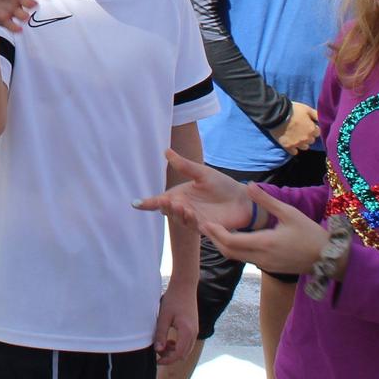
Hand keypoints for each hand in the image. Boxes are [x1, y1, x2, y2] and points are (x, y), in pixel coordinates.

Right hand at [135, 148, 253, 230]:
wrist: (242, 200)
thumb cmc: (222, 185)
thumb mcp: (202, 173)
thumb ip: (184, 166)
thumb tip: (166, 151)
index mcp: (180, 195)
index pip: (160, 200)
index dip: (148, 203)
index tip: (135, 204)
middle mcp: (184, 208)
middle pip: (167, 210)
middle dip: (164, 207)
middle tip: (165, 201)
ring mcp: (194, 219)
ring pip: (179, 219)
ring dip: (177, 214)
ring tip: (180, 206)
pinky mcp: (206, 227)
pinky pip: (194, 226)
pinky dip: (191, 220)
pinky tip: (191, 213)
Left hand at [153, 280, 197, 363]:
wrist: (185, 286)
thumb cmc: (173, 300)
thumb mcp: (164, 317)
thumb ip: (161, 334)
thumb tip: (158, 350)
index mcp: (187, 331)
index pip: (179, 354)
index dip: (168, 360)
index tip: (157, 360)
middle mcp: (194, 333)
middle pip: (183, 354)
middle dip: (170, 357)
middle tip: (157, 351)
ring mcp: (195, 331)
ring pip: (186, 350)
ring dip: (174, 351)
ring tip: (162, 344)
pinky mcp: (194, 328)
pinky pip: (187, 343)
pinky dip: (179, 345)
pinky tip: (169, 339)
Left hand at [201, 186, 327, 275]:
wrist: (328, 258)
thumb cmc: (310, 233)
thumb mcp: (289, 213)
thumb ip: (266, 201)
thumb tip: (248, 185)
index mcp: (265, 243)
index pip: (231, 241)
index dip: (215, 233)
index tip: (205, 222)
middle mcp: (261, 257)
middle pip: (228, 252)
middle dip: (214, 239)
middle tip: (203, 225)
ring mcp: (264, 265)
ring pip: (236, 257)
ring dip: (223, 245)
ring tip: (214, 229)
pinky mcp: (269, 268)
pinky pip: (245, 259)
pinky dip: (235, 249)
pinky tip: (233, 237)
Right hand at [275, 101, 320, 152]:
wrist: (276, 114)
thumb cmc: (293, 110)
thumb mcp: (307, 109)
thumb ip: (316, 115)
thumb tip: (322, 120)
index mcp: (312, 129)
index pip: (318, 133)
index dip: (313, 128)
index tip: (307, 125)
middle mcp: (306, 138)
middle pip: (311, 140)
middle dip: (308, 136)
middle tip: (301, 130)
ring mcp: (297, 143)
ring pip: (305, 147)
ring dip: (302, 143)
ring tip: (296, 137)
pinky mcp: (288, 146)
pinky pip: (294, 152)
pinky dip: (293, 148)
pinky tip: (291, 143)